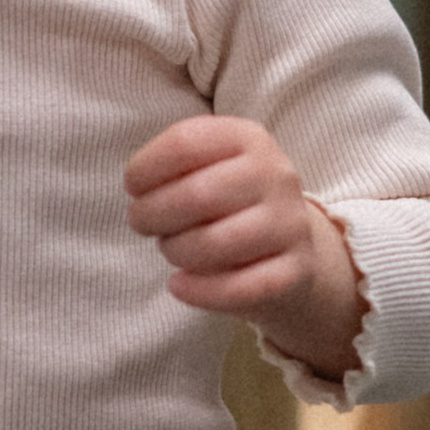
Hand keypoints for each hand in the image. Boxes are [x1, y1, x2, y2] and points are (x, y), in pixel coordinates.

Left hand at [125, 115, 363, 383]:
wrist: (289, 245)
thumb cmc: (228, 201)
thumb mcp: (207, 166)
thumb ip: (173, 165)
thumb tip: (139, 188)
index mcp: (247, 138)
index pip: (185, 142)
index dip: (145, 168)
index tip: (133, 188)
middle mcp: (275, 175)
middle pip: (198, 195)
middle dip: (153, 215)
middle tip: (142, 224)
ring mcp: (290, 223)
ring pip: (217, 243)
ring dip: (176, 251)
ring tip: (171, 249)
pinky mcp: (295, 271)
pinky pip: (240, 287)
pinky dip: (199, 290)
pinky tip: (178, 285)